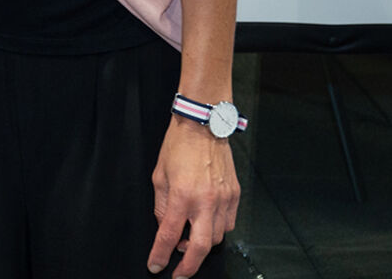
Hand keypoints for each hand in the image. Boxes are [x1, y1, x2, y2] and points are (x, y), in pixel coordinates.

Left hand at [148, 117, 239, 275]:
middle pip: (201, 247)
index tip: (155, 266)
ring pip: (217, 237)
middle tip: (179, 273)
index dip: (160, 254)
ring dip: (202, 244)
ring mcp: (224, 199)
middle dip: (189, 266)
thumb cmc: (178, 147)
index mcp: (181, 195)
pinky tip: (205, 224)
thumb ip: (161, 206)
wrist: (203, 126)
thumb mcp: (159, 176)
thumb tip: (165, 228)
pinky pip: (228, 224)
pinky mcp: (235, 195)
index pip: (169, 235)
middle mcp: (205, 201)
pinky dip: (216, 230)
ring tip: (189, 239)